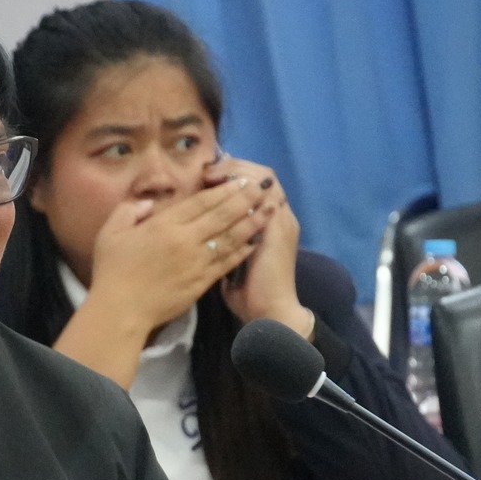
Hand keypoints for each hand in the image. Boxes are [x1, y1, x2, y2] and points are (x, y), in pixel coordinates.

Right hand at [85, 174, 261, 334]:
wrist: (121, 311)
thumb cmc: (111, 271)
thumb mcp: (111, 232)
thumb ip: (130, 211)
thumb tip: (150, 203)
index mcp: (164, 225)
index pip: (201, 202)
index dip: (223, 190)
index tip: (239, 180)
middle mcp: (185, 240)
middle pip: (221, 215)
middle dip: (245, 199)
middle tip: (262, 187)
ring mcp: (196, 263)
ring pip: (230, 237)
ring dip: (250, 222)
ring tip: (267, 209)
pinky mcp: (201, 283)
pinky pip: (226, 263)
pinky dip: (242, 251)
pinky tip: (254, 241)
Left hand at [209, 157, 313, 337]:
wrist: (270, 312)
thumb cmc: (249, 294)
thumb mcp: (231, 263)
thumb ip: (222, 245)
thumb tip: (199, 237)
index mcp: (268, 224)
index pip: (253, 187)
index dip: (231, 177)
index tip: (205, 177)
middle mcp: (278, 217)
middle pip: (260, 176)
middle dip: (233, 168)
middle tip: (208, 171)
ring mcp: (281, 220)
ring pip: (265, 178)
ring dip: (239, 172)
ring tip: (214, 174)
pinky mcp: (279, 227)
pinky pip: (266, 194)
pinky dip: (246, 185)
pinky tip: (225, 186)